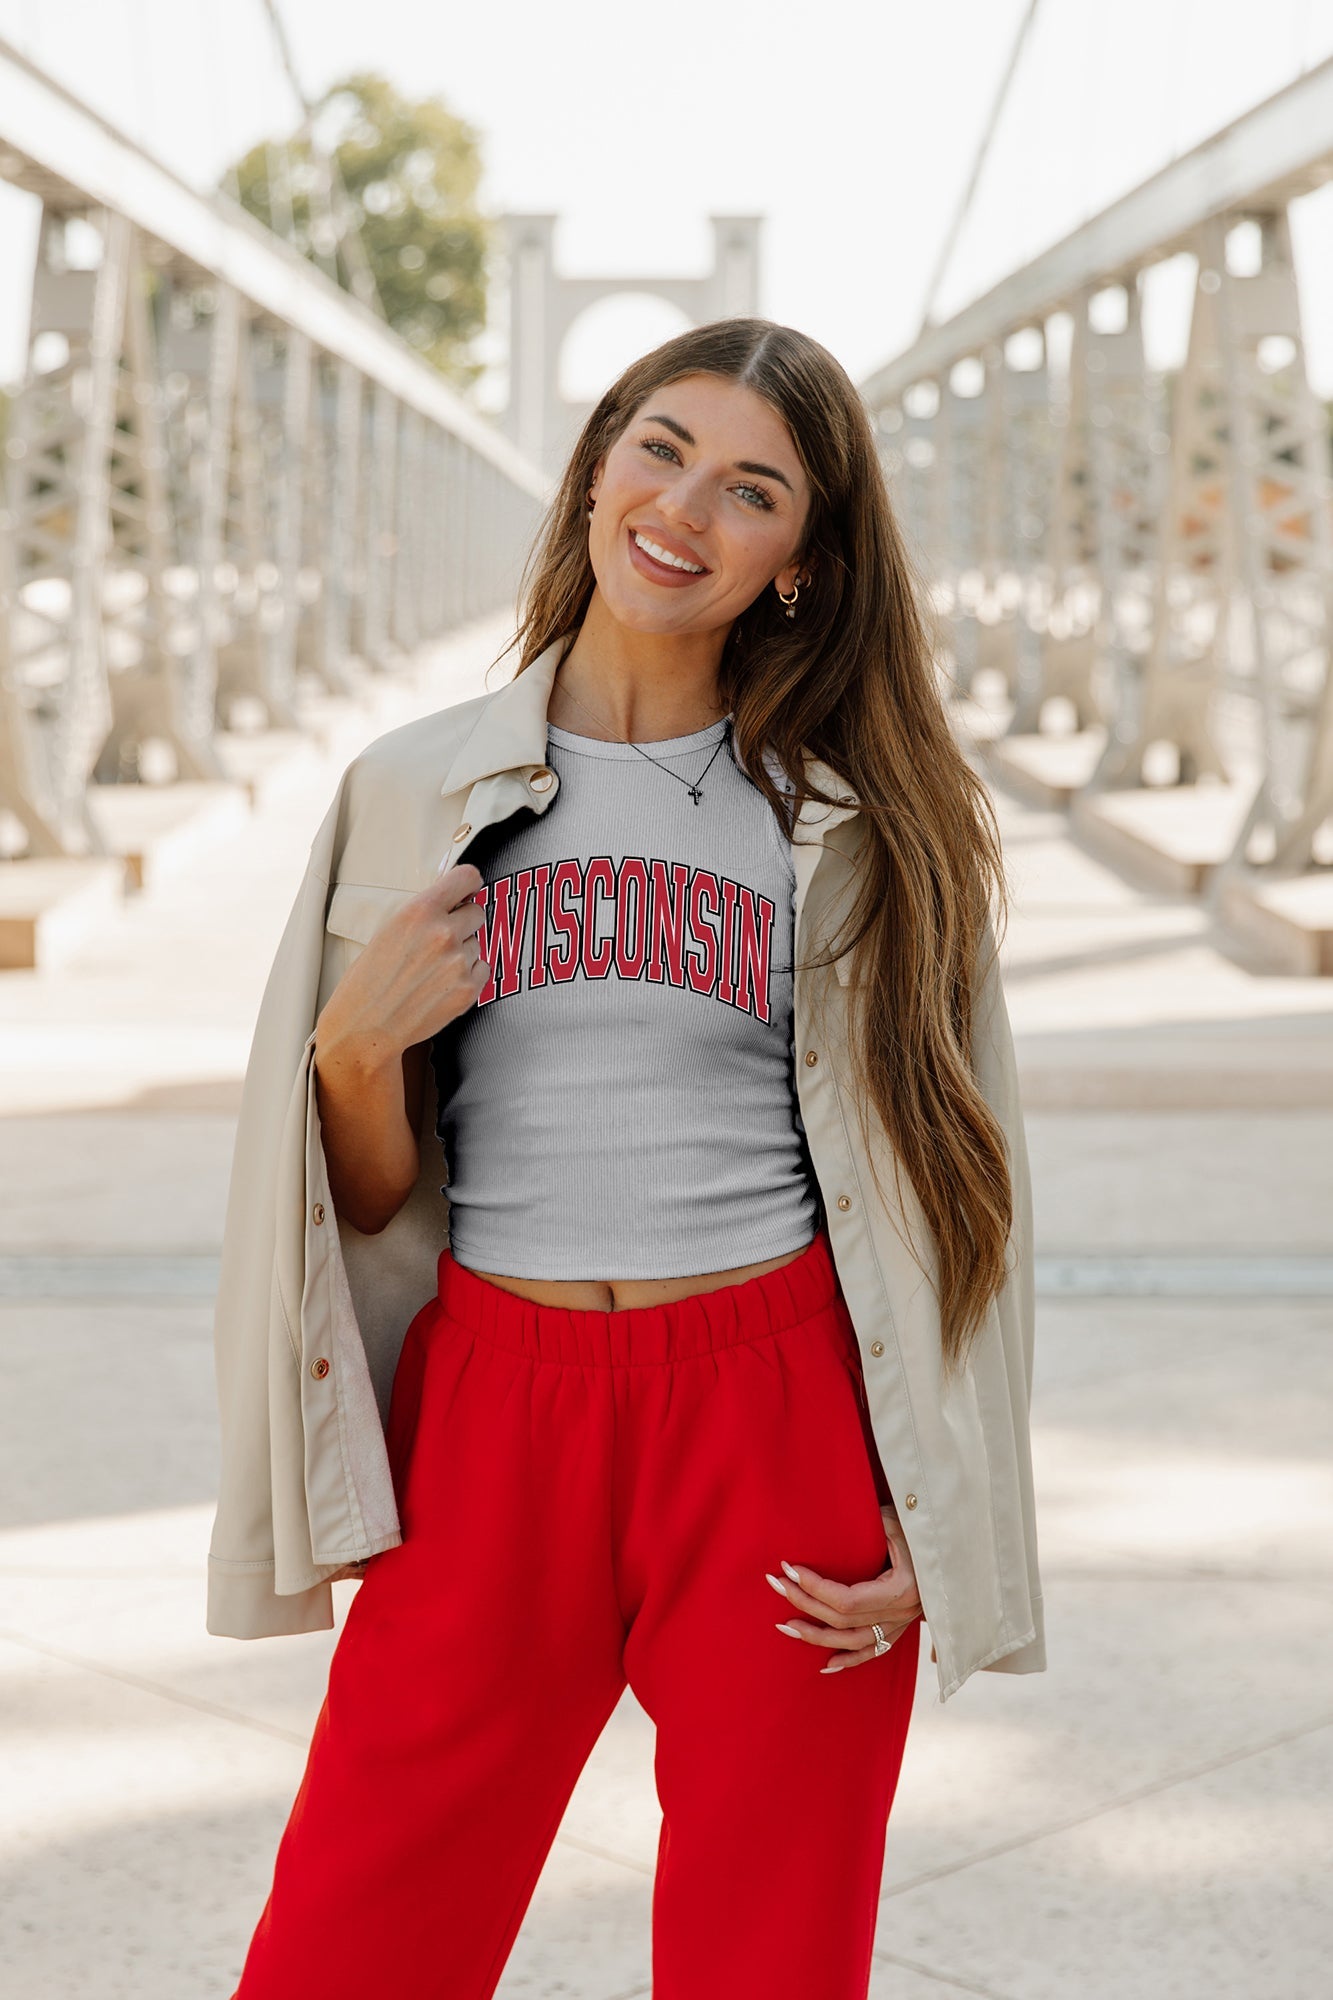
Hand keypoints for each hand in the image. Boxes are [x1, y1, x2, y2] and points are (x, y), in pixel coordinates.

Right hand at [316, 861, 489, 1065]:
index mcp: (420, 911)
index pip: (467, 878)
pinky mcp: (469, 989)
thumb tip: (455, 899)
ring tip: (432, 971)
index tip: (468, 891)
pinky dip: (468, 976)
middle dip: (463, 923)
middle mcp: (443, 933)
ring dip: (462, 953)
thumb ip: (424, 913)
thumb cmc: (370, 979)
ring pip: (477, 944)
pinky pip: (482, 969)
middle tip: (441, 941)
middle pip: (477, 912)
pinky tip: (442, 985)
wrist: (366, 1026)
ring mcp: (459, 962)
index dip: (470, 885)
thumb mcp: (389, 930)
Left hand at [766, 1505, 923, 1674]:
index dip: (814, 1587)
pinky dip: (849, 1661)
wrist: (952, 1543)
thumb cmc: (921, 1525)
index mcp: (902, 1588)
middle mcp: (903, 1612)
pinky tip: (826, 1666)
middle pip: (843, 1619)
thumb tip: (828, 1523)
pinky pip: (874, 1652)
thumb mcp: (895, 1520)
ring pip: (854, 1642)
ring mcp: (903, 1623)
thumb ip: (869, 1526)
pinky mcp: (902, 1627)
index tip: (789, 1569)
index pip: (846, 1599)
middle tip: (776, 1584)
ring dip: (817, 1636)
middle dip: (805, 1602)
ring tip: (786, 1625)